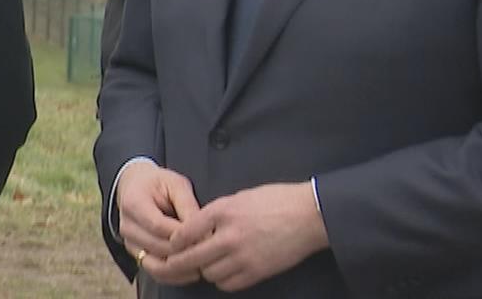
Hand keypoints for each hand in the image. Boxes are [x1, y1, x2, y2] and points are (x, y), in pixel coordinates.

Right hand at [114, 161, 203, 285]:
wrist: (135, 186)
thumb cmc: (158, 183)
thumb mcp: (175, 184)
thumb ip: (188, 206)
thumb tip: (204, 232)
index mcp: (133, 203)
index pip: (159, 226)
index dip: (184, 235)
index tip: (207, 236)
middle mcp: (127, 226)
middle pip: (159, 248)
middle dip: (186, 251)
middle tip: (210, 250)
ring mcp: (129, 243)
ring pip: (157, 265)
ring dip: (182, 266)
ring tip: (203, 261)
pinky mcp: (136, 254)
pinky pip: (155, 272)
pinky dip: (175, 275)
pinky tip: (192, 271)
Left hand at [164, 181, 327, 291]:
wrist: (309, 215)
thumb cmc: (276, 200)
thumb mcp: (239, 197)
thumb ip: (217, 213)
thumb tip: (198, 228)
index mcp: (223, 212)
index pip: (186, 232)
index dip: (175, 241)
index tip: (172, 245)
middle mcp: (230, 236)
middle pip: (192, 258)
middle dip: (179, 262)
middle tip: (174, 264)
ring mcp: (244, 257)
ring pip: (209, 274)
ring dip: (204, 270)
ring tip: (206, 264)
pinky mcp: (258, 272)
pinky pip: (229, 284)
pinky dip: (222, 280)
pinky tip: (224, 271)